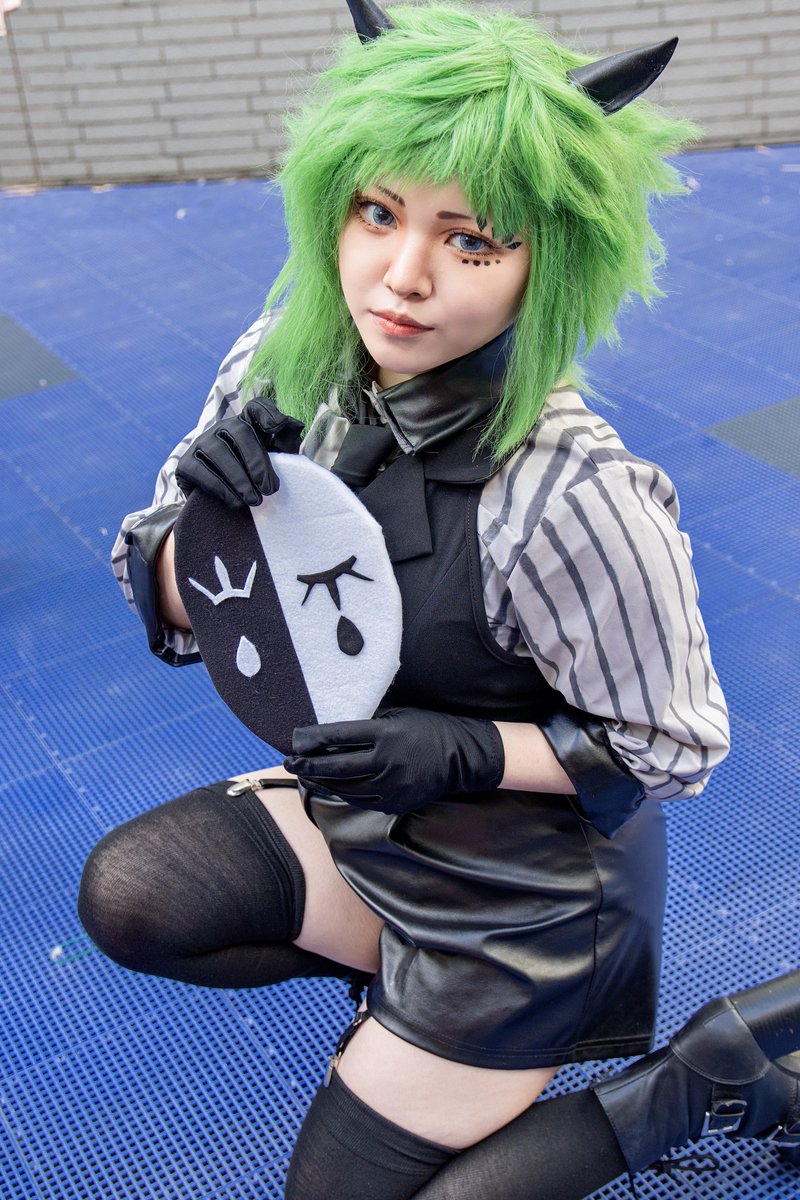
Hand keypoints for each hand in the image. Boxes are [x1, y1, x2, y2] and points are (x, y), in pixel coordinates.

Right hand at [175, 396, 302, 507]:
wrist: (220, 505)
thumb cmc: (254, 478)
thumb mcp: (276, 460)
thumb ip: (286, 441)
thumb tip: (295, 425)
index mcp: (246, 424)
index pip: (256, 407)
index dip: (267, 413)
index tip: (276, 427)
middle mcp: (221, 428)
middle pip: (240, 432)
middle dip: (257, 462)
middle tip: (270, 490)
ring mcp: (201, 443)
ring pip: (219, 453)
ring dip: (239, 479)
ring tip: (254, 501)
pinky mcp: (185, 464)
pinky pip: (200, 471)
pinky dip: (220, 488)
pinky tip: (235, 502)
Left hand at [284, 707, 504, 814]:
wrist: (463, 757)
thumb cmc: (430, 729)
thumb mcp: (399, 716)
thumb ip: (369, 725)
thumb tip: (336, 732)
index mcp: (385, 735)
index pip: (339, 737)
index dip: (313, 740)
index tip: (295, 740)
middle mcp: (385, 762)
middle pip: (335, 767)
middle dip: (308, 766)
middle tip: (288, 762)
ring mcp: (391, 786)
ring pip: (345, 788)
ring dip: (321, 782)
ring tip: (304, 776)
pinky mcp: (396, 802)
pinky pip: (362, 800)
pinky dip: (343, 793)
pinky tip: (331, 786)